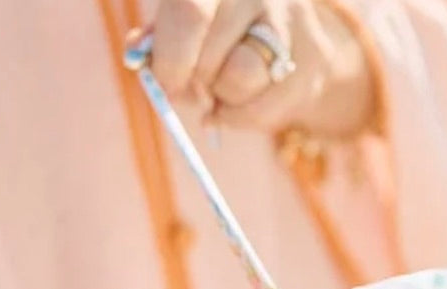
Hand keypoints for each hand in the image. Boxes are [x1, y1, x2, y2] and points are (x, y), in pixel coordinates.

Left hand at [151, 0, 375, 139]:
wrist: (296, 37)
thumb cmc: (226, 30)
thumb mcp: (189, 24)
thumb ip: (159, 36)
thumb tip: (135, 55)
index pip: (188, 14)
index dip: (170, 57)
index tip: (166, 82)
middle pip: (210, 54)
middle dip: (194, 82)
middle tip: (194, 89)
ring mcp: (288, 20)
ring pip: (239, 80)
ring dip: (222, 98)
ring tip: (224, 88)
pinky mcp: (312, 59)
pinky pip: (262, 109)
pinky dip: (241, 118)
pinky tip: (239, 106)